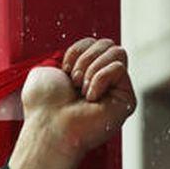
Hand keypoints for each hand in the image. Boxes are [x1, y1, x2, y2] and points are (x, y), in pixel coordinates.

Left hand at [24, 38, 135, 155]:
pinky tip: (91, 98)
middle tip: (73, 82)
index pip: (93, 42)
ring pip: (118, 52)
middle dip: (85, 59)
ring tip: (81, 90)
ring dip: (92, 69)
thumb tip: (80, 55)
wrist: (49, 126)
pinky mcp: (126, 99)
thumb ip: (63, 57)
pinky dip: (99, 79)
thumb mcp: (45, 70)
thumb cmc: (43, 104)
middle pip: (108, 43)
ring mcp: (116, 90)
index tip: (64, 70)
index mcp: (84, 73)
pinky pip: (118, 68)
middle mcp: (102, 80)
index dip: (77, 51)